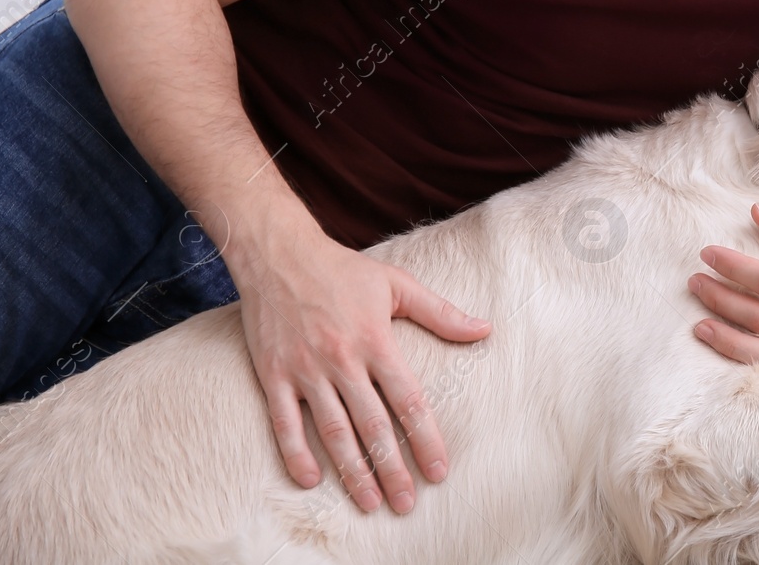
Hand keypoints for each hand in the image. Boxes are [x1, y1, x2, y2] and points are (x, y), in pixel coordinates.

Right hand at [230, 225, 491, 513]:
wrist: (279, 255)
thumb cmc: (344, 271)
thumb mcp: (398, 284)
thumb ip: (441, 312)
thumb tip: (485, 329)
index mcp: (376, 341)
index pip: (408, 401)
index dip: (425, 439)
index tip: (439, 470)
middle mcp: (342, 360)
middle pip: (372, 426)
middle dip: (392, 469)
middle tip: (406, 503)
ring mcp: (305, 370)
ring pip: (332, 431)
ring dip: (351, 471)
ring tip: (369, 502)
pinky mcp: (273, 374)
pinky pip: (284, 423)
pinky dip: (295, 454)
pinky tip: (311, 480)